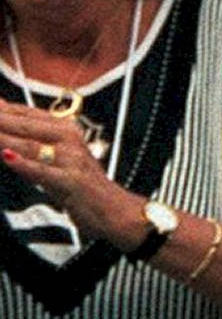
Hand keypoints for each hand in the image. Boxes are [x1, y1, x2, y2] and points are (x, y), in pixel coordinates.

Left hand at [0, 100, 145, 248]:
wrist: (114, 209)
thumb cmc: (79, 182)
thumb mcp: (56, 156)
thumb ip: (30, 136)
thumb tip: (2, 110)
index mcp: (66, 128)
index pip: (25, 113)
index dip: (2, 109)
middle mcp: (69, 139)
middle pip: (25, 126)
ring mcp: (71, 160)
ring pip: (30, 146)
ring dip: (3, 138)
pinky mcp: (71, 182)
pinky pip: (43, 172)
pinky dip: (24, 165)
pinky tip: (7, 157)